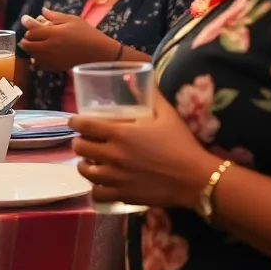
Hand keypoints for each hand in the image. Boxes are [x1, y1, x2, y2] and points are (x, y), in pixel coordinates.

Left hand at [17, 7, 118, 70]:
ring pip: (32, 56)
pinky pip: (39, 65)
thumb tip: (42, 11)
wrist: (98, 53)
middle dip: (26, 39)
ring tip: (34, 44)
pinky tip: (41, 55)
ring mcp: (52, 59)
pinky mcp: (55, 68)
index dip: (28, 26)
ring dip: (30, 50)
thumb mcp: (73, 20)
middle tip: (28, 35)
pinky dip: (36, 60)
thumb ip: (55, 16)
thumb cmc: (87, 33)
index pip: (32, 32)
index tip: (27, 20)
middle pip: (28, 45)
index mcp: (53, 33)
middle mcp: (49, 47)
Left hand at [69, 80, 221, 208]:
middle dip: (79, 142)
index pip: (83, 125)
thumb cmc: (181, 143)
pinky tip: (101, 183)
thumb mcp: (166, 113)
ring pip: (84, 172)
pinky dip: (95, 188)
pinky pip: (97, 194)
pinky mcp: (122, 195)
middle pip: (79, 148)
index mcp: (120, 133)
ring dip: (85, 165)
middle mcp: (113, 155)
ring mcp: (116, 178)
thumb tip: (141, 74)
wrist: (195, 178)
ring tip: (91, 162)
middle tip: (86, 141)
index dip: (75, 122)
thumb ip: (151, 94)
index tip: (76, 121)